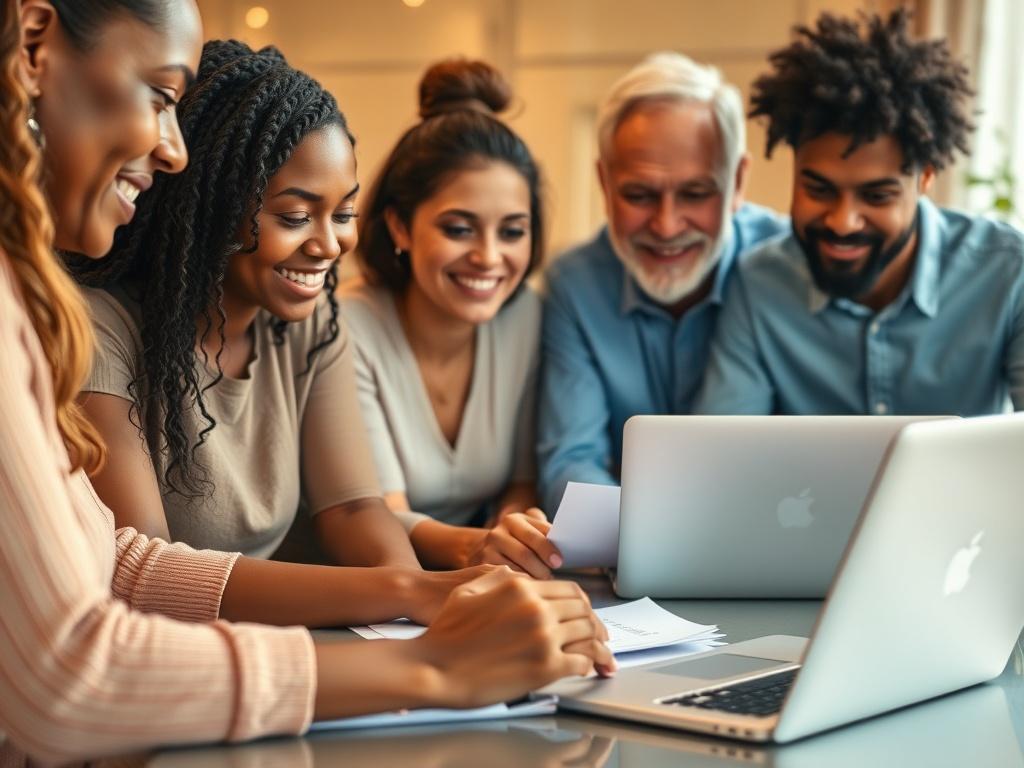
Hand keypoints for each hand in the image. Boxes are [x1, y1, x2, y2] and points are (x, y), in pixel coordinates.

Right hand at [410, 568, 615, 708]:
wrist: (433, 667)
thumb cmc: (446, 631)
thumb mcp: (471, 589)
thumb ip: (501, 579)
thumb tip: (523, 577)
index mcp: (520, 587)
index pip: (569, 590)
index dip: (583, 604)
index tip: (587, 614)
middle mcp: (536, 608)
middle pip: (583, 610)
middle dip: (595, 624)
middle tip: (602, 636)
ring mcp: (542, 637)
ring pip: (586, 634)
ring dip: (596, 645)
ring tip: (601, 655)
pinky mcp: (544, 667)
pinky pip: (580, 662)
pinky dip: (586, 664)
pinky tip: (584, 667)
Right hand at [468, 508, 562, 578]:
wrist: (481, 549)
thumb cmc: (516, 542)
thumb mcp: (528, 530)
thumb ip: (545, 531)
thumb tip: (569, 539)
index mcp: (514, 520)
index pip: (535, 534)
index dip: (549, 548)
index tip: (560, 561)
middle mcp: (498, 532)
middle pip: (525, 553)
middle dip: (542, 568)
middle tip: (552, 578)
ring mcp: (487, 550)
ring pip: (514, 569)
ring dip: (531, 580)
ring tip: (542, 586)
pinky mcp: (481, 566)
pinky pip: (503, 579)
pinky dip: (517, 585)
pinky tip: (526, 589)